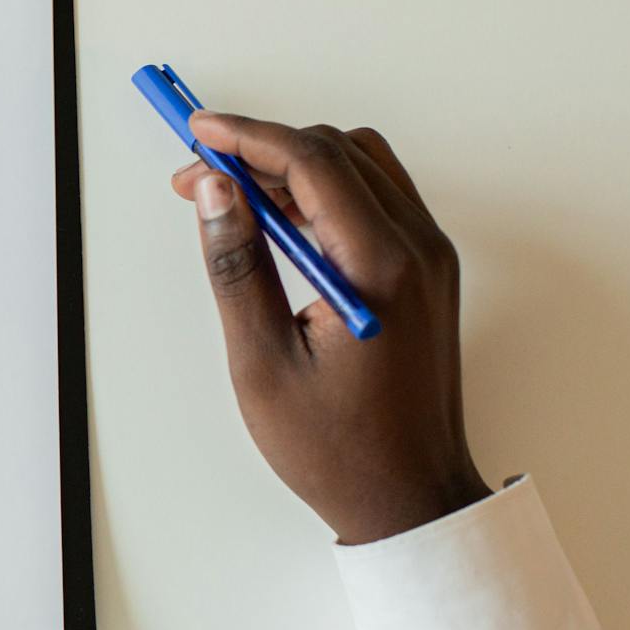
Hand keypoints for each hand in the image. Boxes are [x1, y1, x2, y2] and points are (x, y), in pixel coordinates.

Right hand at [171, 113, 488, 543]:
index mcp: (379, 269)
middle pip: (338, 150)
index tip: (199, 132)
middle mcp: (418, 250)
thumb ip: (237, 264)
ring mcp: (430, 258)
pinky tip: (279, 221)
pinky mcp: (427, 270)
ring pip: (361, 164)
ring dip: (294, 164)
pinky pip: (375, 197)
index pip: (312, 162)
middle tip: (199, 177)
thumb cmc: (338, 448)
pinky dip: (324, 190)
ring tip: (233, 198)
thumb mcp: (262, 361)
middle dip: (262, 149)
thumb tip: (215, 190)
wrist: (409, 497)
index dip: (247, 136)